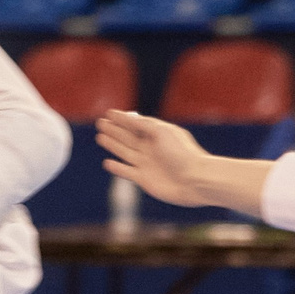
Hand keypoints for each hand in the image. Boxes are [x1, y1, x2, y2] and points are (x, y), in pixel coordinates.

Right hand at [96, 110, 214, 208]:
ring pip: (125, 152)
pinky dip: (117, 167)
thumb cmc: (182, 153)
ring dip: (112, 144)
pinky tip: (107, 162)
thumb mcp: (163, 132)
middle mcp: (152, 148)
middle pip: (129, 137)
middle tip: (100, 122)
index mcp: (159, 135)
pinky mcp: (144, 179)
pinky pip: (126, 171)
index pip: (137, 124)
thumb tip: (128, 117)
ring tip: (100, 136)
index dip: (123, 118)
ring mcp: (147, 164)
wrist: (195, 180)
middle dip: (115, 129)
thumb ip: (144, 125)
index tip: (109, 112)